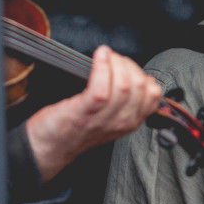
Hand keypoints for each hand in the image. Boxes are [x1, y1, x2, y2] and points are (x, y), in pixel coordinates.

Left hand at [25, 45, 163, 181]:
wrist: (49, 147)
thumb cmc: (75, 129)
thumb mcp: (109, 118)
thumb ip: (124, 101)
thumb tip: (130, 73)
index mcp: (130, 121)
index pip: (154, 94)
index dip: (142, 73)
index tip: (125, 66)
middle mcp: (121, 121)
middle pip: (140, 85)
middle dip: (128, 64)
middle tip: (113, 59)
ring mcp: (104, 117)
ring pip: (124, 84)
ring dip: (115, 62)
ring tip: (105, 56)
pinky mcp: (85, 111)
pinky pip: (101, 86)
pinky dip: (101, 65)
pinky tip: (99, 56)